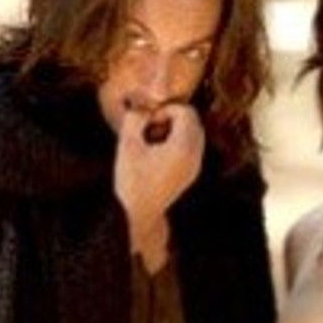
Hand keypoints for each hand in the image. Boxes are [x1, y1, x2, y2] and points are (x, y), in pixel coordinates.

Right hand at [113, 98, 204, 269]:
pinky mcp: (191, 173)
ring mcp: (195, 165)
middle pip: (193, 121)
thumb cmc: (132, 181)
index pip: (186, 112)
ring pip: (194, 134)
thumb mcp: (127, 146)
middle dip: (172, 118)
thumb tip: (142, 107)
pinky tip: (157, 154)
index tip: (149, 121)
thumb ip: (135, 120)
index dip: (166, 109)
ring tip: (153, 141)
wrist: (140, 215)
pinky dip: (177, 143)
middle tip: (150, 128)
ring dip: (175, 130)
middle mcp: (195, 155)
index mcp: (183, 147)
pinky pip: (191, 147)